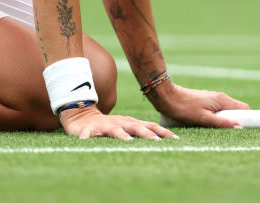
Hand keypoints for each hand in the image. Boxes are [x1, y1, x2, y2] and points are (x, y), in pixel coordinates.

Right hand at [59, 105, 176, 139]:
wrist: (83, 115)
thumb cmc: (109, 126)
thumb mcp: (127, 127)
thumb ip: (141, 131)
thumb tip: (163, 142)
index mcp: (131, 123)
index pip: (151, 126)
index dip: (163, 132)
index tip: (176, 140)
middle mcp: (120, 123)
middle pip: (136, 127)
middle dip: (147, 134)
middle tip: (157, 143)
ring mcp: (105, 125)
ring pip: (115, 130)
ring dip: (122, 135)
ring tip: (128, 142)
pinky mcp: (89, 129)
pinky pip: (88, 134)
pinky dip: (88, 138)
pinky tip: (86, 143)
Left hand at [147, 82, 249, 128]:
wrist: (167, 97)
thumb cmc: (184, 108)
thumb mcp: (203, 118)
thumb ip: (222, 123)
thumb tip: (240, 127)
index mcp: (222, 100)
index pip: (244, 108)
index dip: (249, 118)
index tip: (250, 129)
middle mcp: (220, 97)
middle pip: (236, 110)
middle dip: (238, 121)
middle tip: (233, 135)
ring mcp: (212, 99)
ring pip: (226, 111)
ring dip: (227, 121)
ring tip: (220, 132)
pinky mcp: (205, 102)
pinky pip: (218, 111)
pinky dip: (218, 118)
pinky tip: (210, 126)